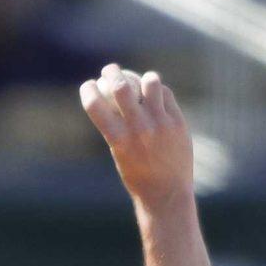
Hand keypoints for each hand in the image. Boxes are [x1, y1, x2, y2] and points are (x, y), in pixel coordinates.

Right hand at [79, 64, 194, 206]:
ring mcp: (160, 124)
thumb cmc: (137, 174)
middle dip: (111, 72)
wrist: (167, 195)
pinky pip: (165, 93)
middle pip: (121, 86)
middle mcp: (139, 129)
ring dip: (140, 79)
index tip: (89, 86)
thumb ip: (116, 124)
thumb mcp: (119, 152)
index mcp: (118, 140)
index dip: (88, 89)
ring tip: (139, 84)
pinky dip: (157, 90)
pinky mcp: (178, 122)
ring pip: (149, 82)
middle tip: (109, 70)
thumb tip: (111, 89)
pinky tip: (153, 96)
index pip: (95, 104)